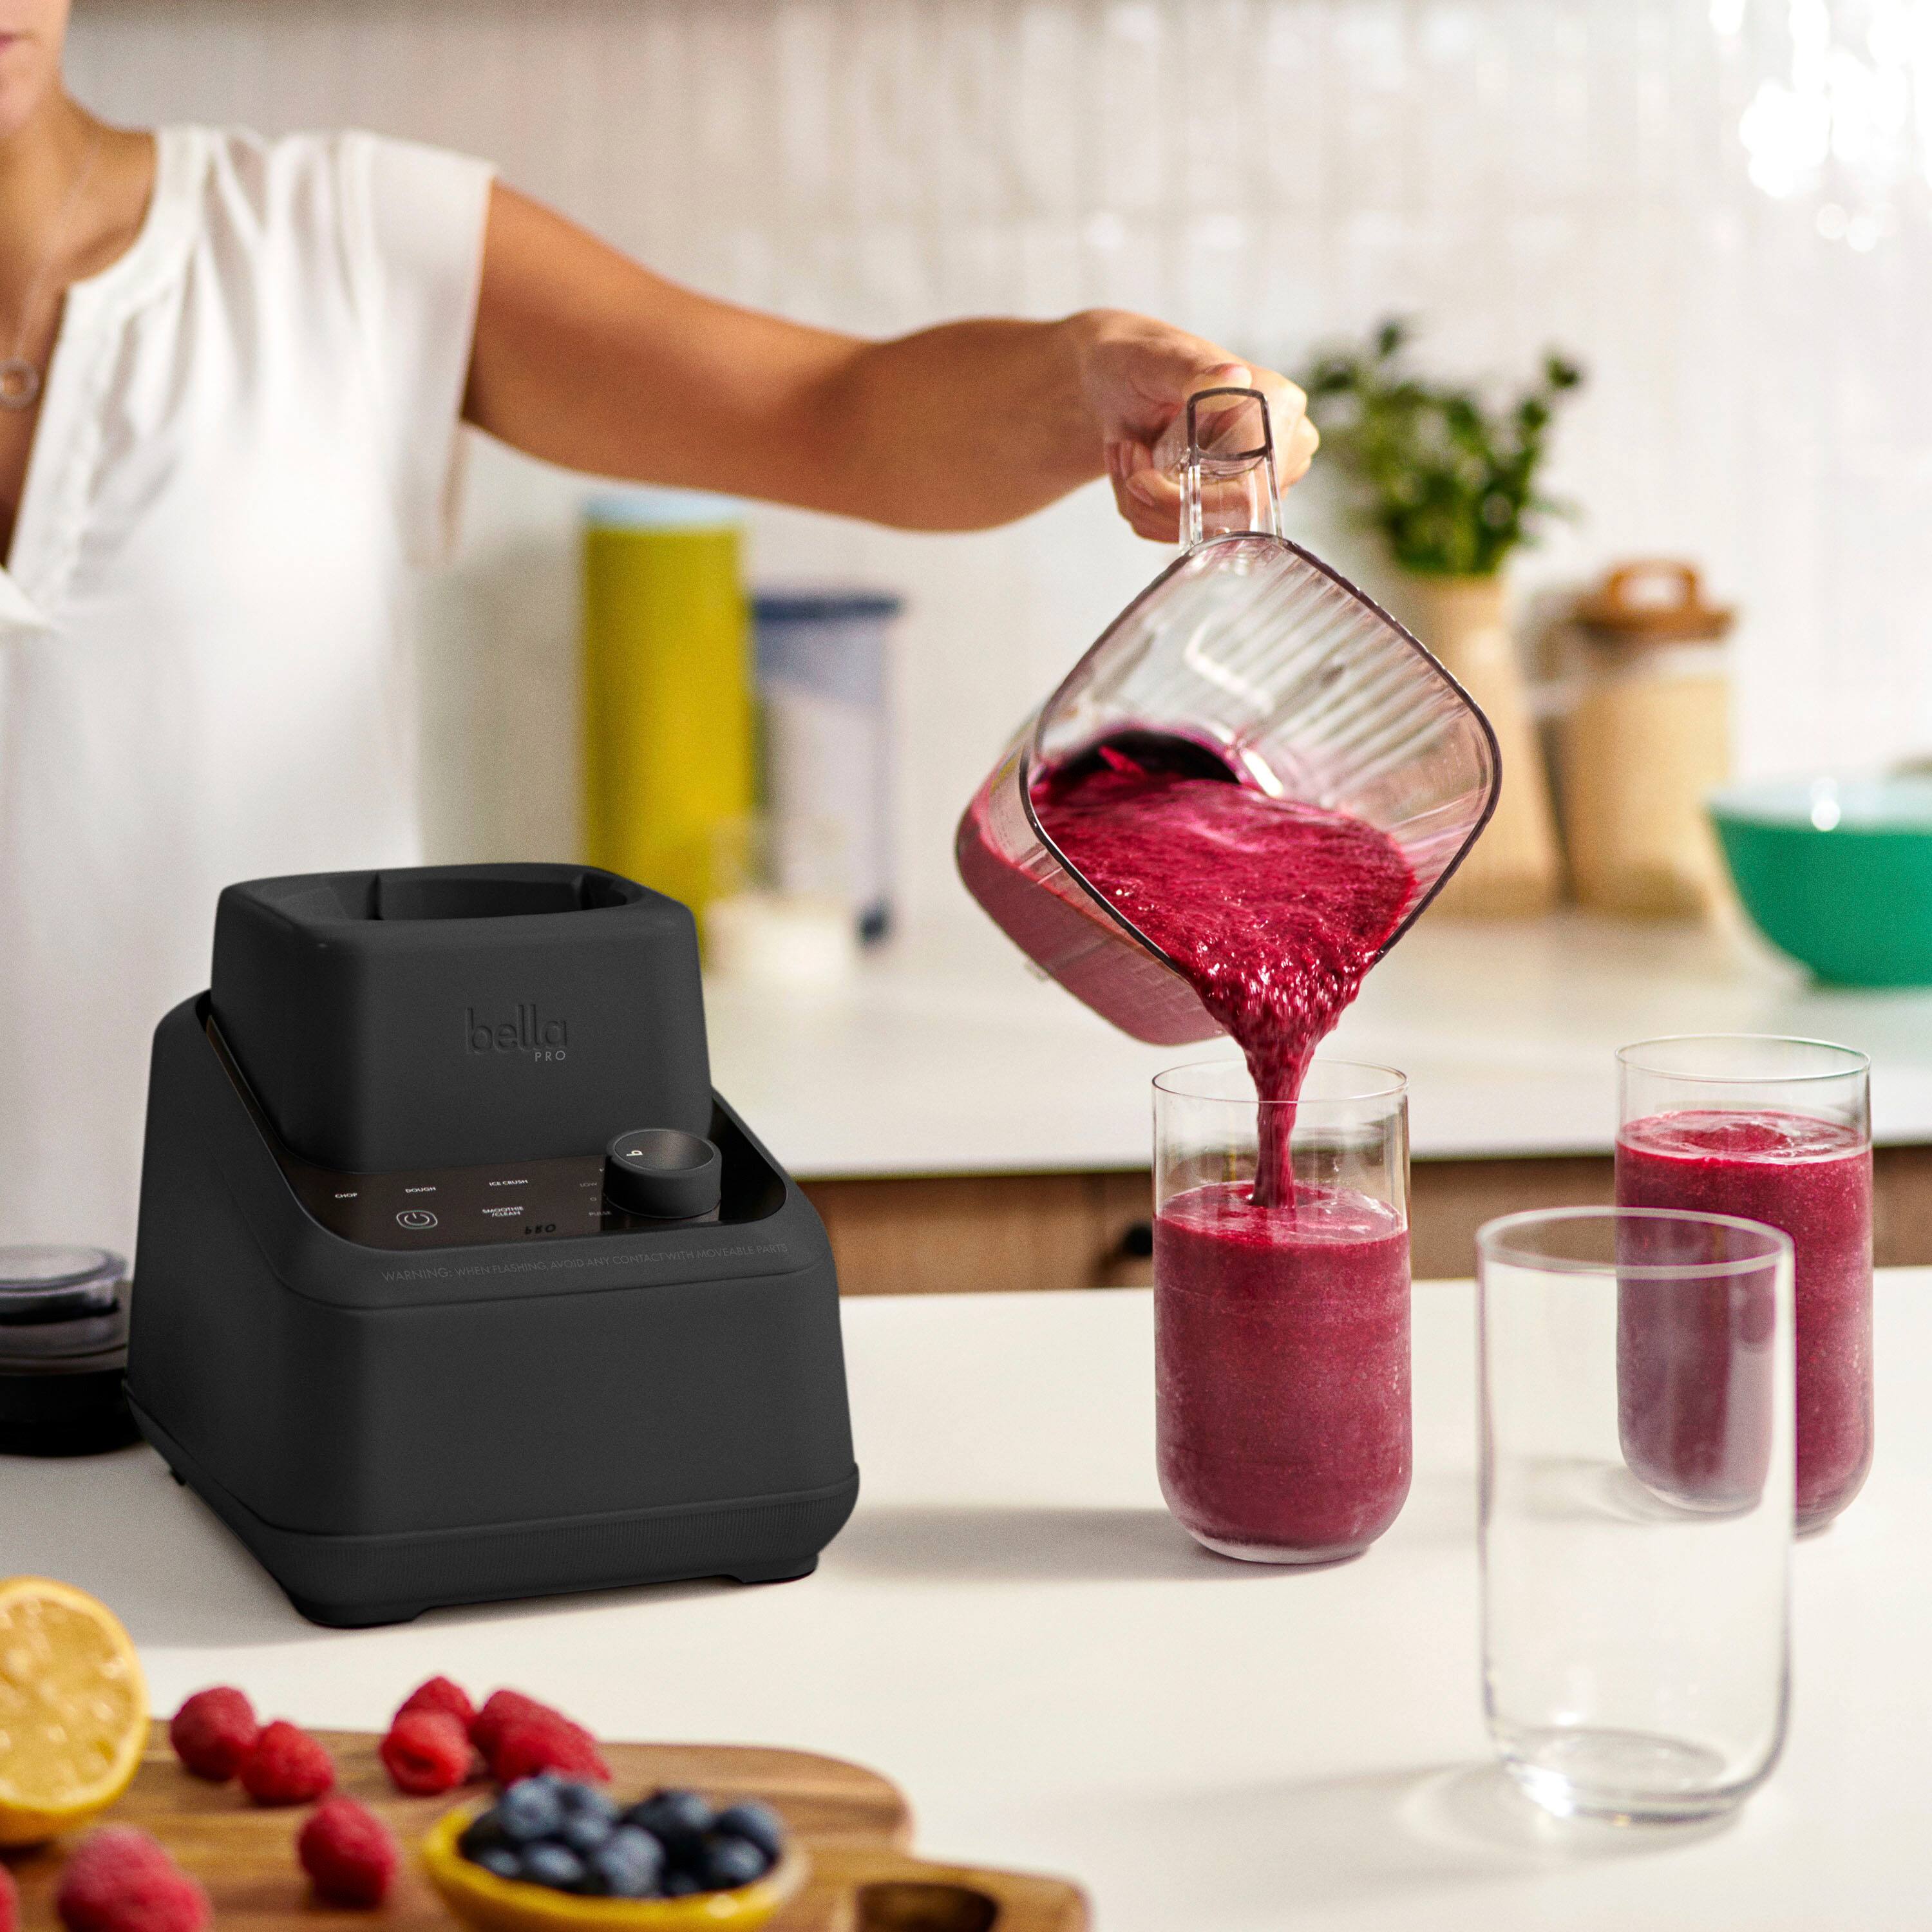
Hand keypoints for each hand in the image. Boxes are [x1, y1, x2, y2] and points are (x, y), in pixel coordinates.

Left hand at [1070, 310, 1317, 541]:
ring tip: (1129, 453)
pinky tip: (1139, 469)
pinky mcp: (1230, 502)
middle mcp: (1281, 451)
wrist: (1117, 376)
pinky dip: (1148, 510)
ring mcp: (1258, 481)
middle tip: (1127, 456)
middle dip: (1158, 503)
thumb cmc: (1141, 359)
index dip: (1187, 501)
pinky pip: (1184, 534)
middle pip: (1224, 522)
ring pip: (1198, 534)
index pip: (1247, 494)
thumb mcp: (1159, 360)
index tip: (1138, 476)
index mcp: (1279, 411)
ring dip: (1146, 505)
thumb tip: (1233, 376)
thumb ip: (1192, 369)